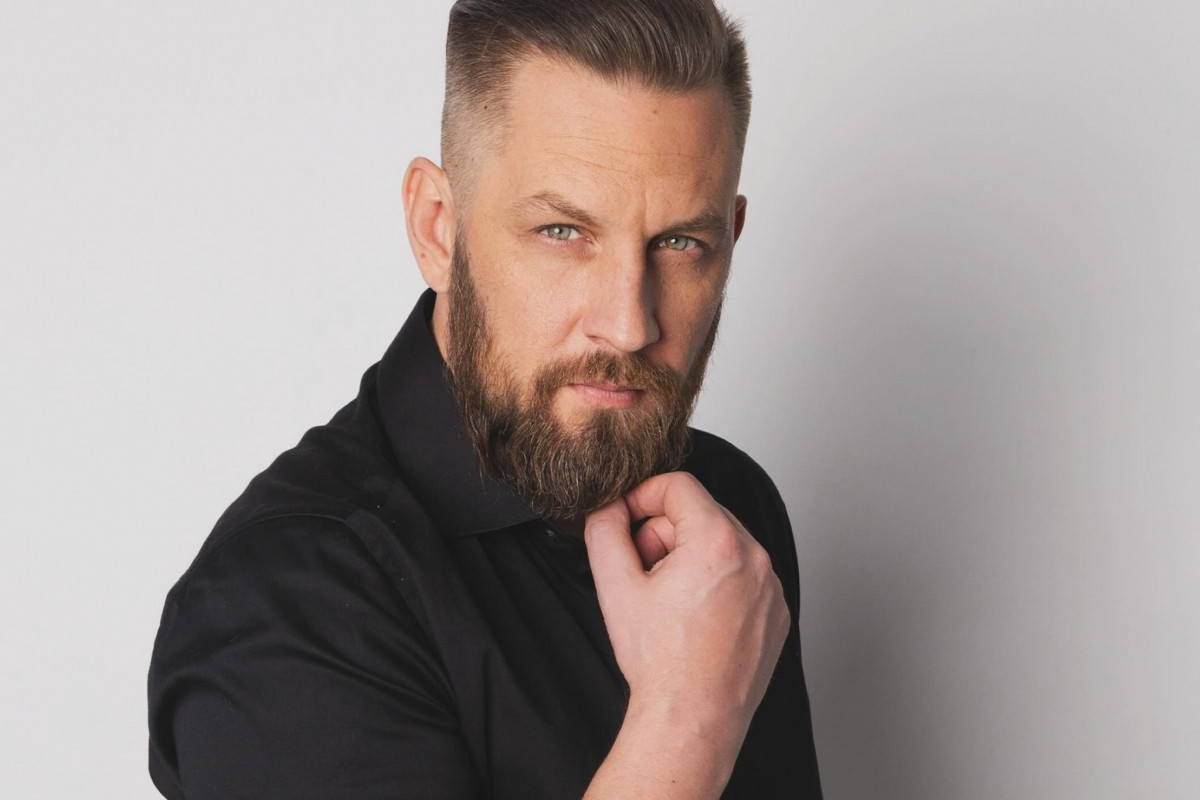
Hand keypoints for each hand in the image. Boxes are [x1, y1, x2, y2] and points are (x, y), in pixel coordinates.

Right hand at [584, 471, 790, 753]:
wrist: (693, 718)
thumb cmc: (659, 661)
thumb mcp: (615, 586)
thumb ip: (604, 529)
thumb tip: (607, 505)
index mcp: (717, 540)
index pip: (677, 485)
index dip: (642, 496)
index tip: (626, 520)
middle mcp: (754, 557)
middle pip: (700, 514)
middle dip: (665, 535)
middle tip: (645, 575)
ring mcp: (771, 586)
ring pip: (723, 545)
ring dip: (691, 560)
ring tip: (671, 603)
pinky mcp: (777, 611)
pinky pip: (745, 577)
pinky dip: (719, 585)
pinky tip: (696, 619)